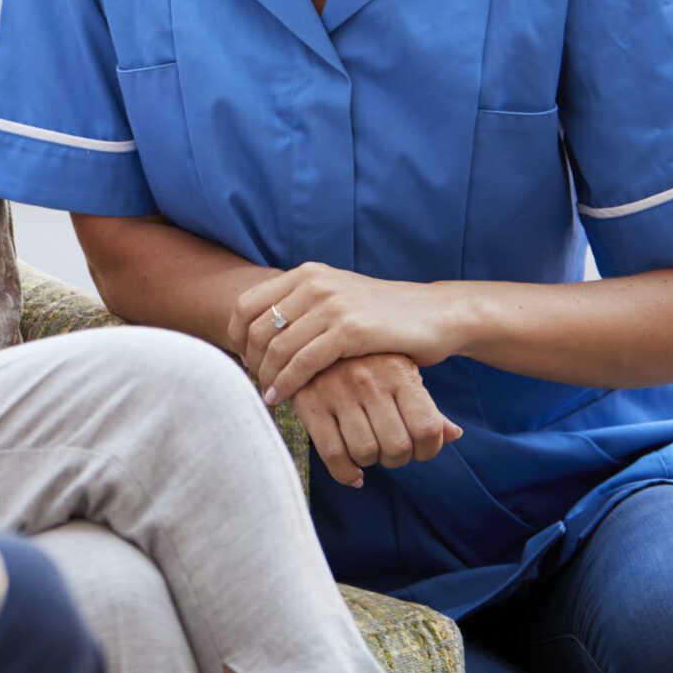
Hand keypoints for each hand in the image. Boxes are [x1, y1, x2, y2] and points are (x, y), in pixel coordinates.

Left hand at [231, 264, 468, 404]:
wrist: (436, 315)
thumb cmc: (383, 316)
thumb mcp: (337, 300)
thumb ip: (302, 308)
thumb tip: (258, 333)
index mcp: (306, 274)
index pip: (246, 304)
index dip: (236, 336)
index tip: (243, 360)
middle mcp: (314, 283)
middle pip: (256, 327)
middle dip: (250, 360)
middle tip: (256, 382)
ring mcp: (332, 304)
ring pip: (277, 347)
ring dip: (266, 376)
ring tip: (267, 394)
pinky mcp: (350, 329)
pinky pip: (303, 362)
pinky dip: (287, 383)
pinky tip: (281, 398)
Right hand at [289, 354, 464, 488]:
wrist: (312, 338)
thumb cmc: (368, 364)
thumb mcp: (402, 376)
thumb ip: (427, 407)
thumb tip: (454, 435)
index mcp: (399, 372)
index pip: (427, 429)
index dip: (429, 450)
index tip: (420, 450)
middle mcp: (369, 380)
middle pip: (397, 446)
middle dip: (398, 458)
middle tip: (391, 451)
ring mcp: (337, 392)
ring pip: (365, 452)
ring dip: (371, 462)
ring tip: (368, 451)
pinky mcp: (310, 404)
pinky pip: (333, 454)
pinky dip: (346, 473)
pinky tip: (353, 473)